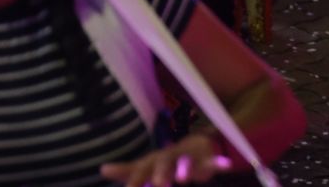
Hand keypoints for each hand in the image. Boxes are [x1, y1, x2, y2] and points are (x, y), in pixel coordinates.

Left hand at [100, 133, 232, 184]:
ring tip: (182, 179)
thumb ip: (128, 170)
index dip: (136, 180)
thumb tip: (102, 169)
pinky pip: (213, 162)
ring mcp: (189, 158)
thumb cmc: (167, 161)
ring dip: (184, 170)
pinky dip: (219, 163)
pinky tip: (226, 165)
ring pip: (186, 163)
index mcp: (155, 161)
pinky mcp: (206, 160)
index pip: (142, 169)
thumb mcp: (147, 165)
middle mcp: (170, 157)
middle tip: (158, 185)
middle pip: (163, 164)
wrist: (196, 145)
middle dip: (160, 175)